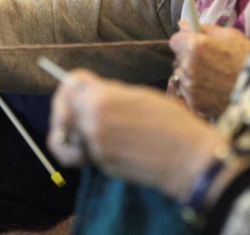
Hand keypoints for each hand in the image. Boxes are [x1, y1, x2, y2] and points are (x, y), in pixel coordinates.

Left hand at [48, 69, 225, 200]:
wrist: (187, 157)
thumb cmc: (170, 121)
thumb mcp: (138, 94)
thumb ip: (107, 92)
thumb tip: (87, 92)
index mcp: (99, 99)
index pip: (69, 86)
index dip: (71, 85)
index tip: (77, 89)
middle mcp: (91, 123)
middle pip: (62, 112)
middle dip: (66, 109)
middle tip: (77, 109)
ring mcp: (95, 148)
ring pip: (69, 136)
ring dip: (74, 130)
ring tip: (88, 126)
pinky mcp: (101, 166)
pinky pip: (84, 153)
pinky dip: (87, 147)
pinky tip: (103, 142)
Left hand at [169, 22, 249, 118]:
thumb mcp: (231, 36)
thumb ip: (204, 29)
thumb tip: (183, 25)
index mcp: (195, 46)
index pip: (175, 40)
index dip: (186, 42)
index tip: (196, 45)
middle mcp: (189, 66)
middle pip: (178, 59)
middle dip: (189, 59)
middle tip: (211, 62)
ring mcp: (191, 87)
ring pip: (183, 78)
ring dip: (193, 76)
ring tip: (215, 78)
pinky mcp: (195, 104)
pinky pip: (189, 94)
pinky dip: (198, 93)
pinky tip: (215, 90)